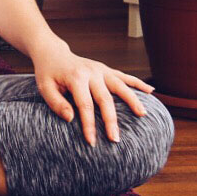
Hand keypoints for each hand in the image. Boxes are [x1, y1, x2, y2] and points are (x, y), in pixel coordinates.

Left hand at [30, 40, 154, 145]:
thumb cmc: (48, 74)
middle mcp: (91, 72)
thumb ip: (56, 103)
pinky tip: (151, 92)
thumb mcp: (44, 87)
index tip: (92, 142)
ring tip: (143, 114)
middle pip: (105, 99)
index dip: (89, 125)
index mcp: (75, 77)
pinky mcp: (106, 69)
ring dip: (132, 100)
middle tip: (115, 139)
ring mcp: (101, 70)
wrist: (53, 53)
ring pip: (120, 86)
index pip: (85, 105)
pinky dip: (138, 83)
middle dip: (111, 120)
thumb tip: (71, 118)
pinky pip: (125, 76)